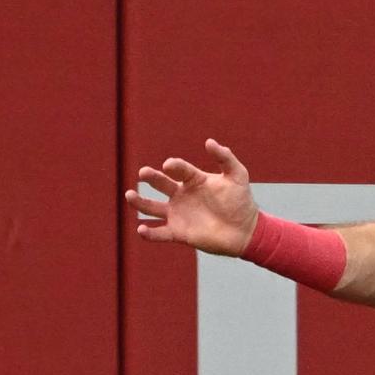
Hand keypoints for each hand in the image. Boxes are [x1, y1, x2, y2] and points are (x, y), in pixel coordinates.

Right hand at [124, 139, 260, 256]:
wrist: (245, 230)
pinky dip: (148, 233)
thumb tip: (209, 141)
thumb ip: (225, 158)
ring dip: (139, 202)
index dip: (174, 166)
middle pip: (161, 185)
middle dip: (151, 178)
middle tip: (143, 172)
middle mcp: (182, 196)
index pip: (180, 170)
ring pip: (152, 208)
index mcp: (194, 180)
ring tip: (129, 195)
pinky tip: (141, 229)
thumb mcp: (237, 175)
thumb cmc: (241, 201)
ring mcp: (178, 214)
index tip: (169, 165)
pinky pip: (159, 233)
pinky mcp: (178, 233)